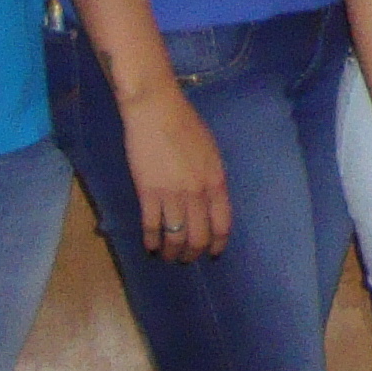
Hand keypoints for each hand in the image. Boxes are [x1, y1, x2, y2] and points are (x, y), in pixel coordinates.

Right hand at [123, 85, 230, 262]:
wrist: (156, 111)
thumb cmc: (186, 125)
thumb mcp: (211, 152)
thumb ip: (212, 178)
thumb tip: (211, 199)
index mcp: (216, 180)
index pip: (223, 223)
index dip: (219, 242)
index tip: (214, 252)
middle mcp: (198, 192)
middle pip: (199, 236)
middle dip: (193, 253)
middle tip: (187, 259)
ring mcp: (173, 195)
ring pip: (175, 237)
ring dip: (172, 252)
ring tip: (168, 257)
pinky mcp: (148, 193)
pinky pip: (151, 227)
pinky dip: (151, 241)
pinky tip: (151, 247)